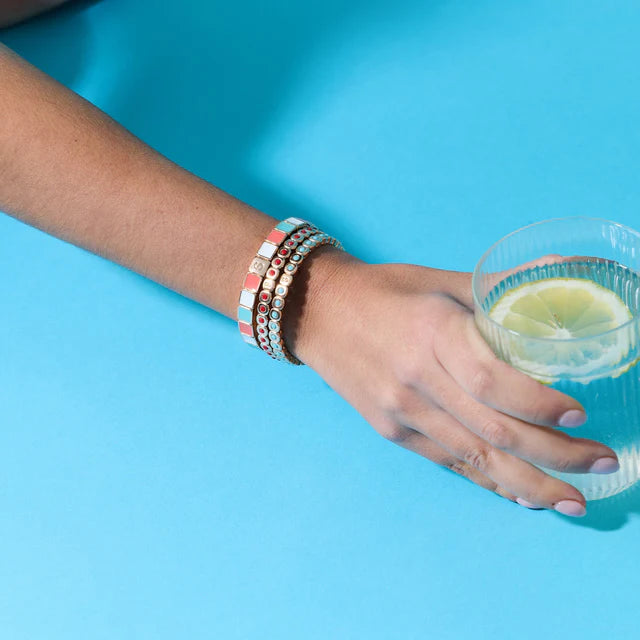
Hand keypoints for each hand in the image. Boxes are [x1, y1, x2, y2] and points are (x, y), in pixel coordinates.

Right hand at [293, 253, 618, 516]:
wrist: (318, 313)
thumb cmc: (382, 292)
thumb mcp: (438, 280)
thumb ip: (497, 287)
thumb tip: (556, 272)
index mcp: (431, 333)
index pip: (492, 381)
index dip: (539, 404)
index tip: (579, 415)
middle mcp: (415, 379)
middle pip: (492, 429)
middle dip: (554, 454)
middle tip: (600, 461)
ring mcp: (400, 411)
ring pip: (472, 456)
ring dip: (528, 483)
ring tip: (571, 501)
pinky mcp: (390, 430)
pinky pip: (447, 461)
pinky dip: (486, 479)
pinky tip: (517, 492)